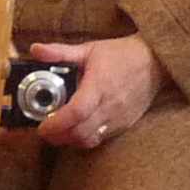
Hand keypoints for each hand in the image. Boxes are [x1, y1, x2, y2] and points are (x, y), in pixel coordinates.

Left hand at [27, 35, 163, 149]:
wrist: (154, 62)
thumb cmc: (121, 55)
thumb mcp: (89, 49)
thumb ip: (60, 52)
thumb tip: (35, 49)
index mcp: (100, 85)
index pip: (77, 112)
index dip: (56, 123)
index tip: (42, 126)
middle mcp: (110, 106)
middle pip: (80, 133)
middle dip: (58, 136)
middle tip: (44, 130)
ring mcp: (118, 119)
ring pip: (89, 140)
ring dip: (70, 140)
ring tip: (58, 131)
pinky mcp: (124, 125)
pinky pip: (100, 139)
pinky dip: (84, 138)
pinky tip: (76, 129)